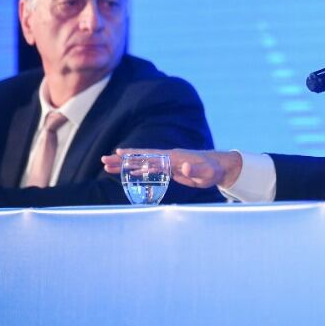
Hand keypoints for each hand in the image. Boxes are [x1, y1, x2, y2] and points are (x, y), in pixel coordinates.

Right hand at [102, 149, 242, 189]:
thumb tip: (185, 167)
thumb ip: (196, 170)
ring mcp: (168, 163)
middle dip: (122, 159)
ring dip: (126, 164)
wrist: (220, 167)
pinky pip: (149, 169)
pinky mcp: (170, 169)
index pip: (150, 155)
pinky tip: (127, 172)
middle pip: (141, 157)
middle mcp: (168, 157)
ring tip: (108, 166)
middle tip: (104, 160)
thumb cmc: (214, 170)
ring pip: (143, 163)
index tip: (118, 153)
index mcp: (174, 157)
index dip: (134, 155)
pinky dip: (137, 169)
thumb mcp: (207, 172)